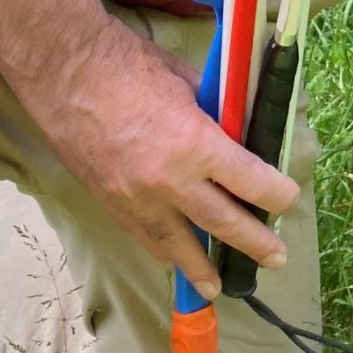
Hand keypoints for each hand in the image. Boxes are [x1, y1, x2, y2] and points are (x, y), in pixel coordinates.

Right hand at [33, 24, 298, 298]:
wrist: (64, 72)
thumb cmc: (128, 65)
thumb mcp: (188, 83)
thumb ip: (215, 114)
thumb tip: (238, 132)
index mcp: (196, 145)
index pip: (250, 181)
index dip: (276, 193)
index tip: (288, 199)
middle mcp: (170, 182)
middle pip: (223, 223)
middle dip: (255, 243)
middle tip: (277, 258)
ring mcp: (137, 199)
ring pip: (180, 245)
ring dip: (203, 268)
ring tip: (221, 287)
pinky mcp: (112, 203)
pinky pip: (146, 237)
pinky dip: (165, 252)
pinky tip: (175, 261)